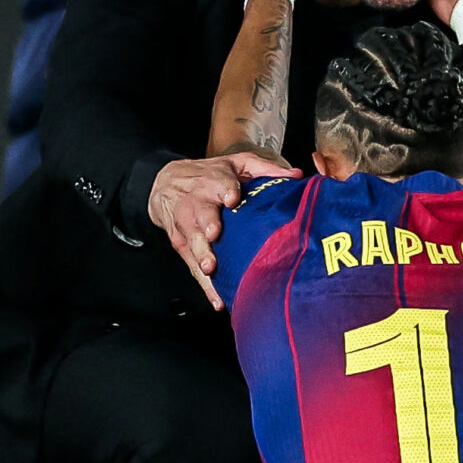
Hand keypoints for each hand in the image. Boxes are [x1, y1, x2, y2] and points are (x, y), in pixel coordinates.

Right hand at [147, 150, 297, 309]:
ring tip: (210, 268)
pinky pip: (193, 267)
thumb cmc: (209, 175)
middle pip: (202, 213)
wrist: (165, 184)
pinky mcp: (182, 245)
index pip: (218, 183)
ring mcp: (188, 226)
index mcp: (214, 181)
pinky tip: (217, 299)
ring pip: (194, 242)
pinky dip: (205, 285)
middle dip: (207, 223)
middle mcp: (199, 203)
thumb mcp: (235, 164)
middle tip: (214, 234)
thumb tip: (296, 176)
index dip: (225, 190)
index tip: (232, 198)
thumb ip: (264, 169)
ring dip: (202, 255)